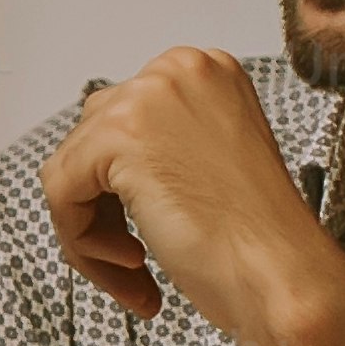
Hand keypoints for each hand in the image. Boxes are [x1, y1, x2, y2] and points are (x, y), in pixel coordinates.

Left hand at [39, 50, 344, 345]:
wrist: (284, 274)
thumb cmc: (258, 239)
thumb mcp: (205, 164)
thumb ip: (158, 145)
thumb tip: (93, 165)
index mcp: (204, 72)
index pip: (121, 121)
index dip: (118, 190)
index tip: (142, 231)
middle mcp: (177, 70)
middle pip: (89, 143)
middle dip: (101, 211)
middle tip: (134, 261)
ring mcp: (147, 97)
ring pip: (69, 171)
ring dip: (91, 233)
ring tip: (134, 273)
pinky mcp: (119, 135)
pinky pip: (60, 191)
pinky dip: (82, 240)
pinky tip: (134, 264)